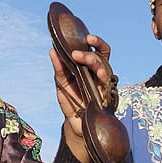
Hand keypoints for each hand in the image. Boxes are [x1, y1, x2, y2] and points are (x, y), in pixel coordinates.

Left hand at [49, 34, 113, 162]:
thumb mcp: (62, 84)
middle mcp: (99, 75)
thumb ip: (59, 68)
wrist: (76, 126)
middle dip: (91, 52)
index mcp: (89, 69)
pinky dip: (104, 78)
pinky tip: (100, 75)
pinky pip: (109, 85)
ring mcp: (104, 86)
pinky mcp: (107, 98)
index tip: (87, 36)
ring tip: (85, 60)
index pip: (97, 51)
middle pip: (102, 57)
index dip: (95, 42)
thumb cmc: (71, 102)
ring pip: (106, 68)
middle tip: (76, 54)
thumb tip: (52, 50)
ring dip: (96, 62)